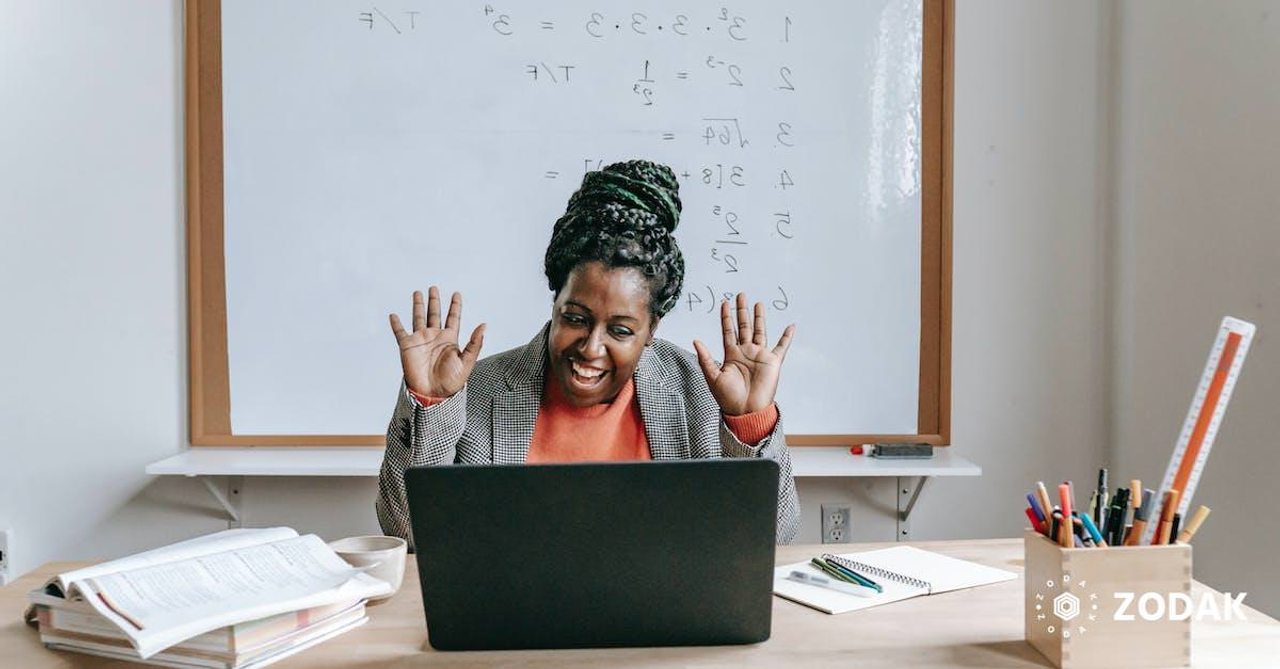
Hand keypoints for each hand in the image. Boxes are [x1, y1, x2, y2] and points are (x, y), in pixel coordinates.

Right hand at [389, 287, 485, 397]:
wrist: (432, 394)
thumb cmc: (451, 382)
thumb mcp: (467, 361)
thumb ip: (475, 343)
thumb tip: (484, 325)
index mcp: (449, 339)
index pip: (453, 317)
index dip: (455, 305)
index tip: (456, 293)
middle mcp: (435, 337)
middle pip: (435, 313)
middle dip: (435, 300)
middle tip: (433, 287)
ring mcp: (420, 340)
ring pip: (418, 318)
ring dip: (418, 305)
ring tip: (417, 293)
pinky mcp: (407, 346)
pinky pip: (400, 332)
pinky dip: (396, 324)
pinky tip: (393, 315)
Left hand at [693, 293, 795, 415]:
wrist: (746, 411)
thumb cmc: (728, 398)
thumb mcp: (713, 377)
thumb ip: (705, 358)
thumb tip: (695, 340)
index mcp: (731, 355)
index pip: (728, 331)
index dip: (726, 317)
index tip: (724, 302)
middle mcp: (746, 352)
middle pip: (744, 326)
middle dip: (742, 311)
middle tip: (741, 295)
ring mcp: (759, 356)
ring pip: (760, 331)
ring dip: (760, 317)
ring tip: (758, 303)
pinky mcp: (773, 362)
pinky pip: (782, 347)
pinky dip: (787, 337)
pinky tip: (791, 326)